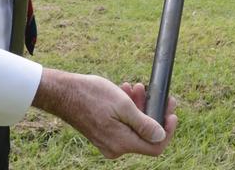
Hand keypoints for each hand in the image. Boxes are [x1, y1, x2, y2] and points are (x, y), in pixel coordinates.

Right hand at [32, 69, 177, 158]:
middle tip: (157, 93)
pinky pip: (122, 125)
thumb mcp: (123, 106)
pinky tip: (125, 91)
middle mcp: (115, 148)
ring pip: (133, 126)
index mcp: (122, 143)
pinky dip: (127, 109)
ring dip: (139, 106)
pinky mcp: (102, 134)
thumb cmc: (92, 95)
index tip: (171, 113)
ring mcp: (107, 142)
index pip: (155, 146)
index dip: (168, 131)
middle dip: (153, 111)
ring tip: (136, 86)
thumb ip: (144, 124)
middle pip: (145, 135)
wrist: (63, 93)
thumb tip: (160, 136)